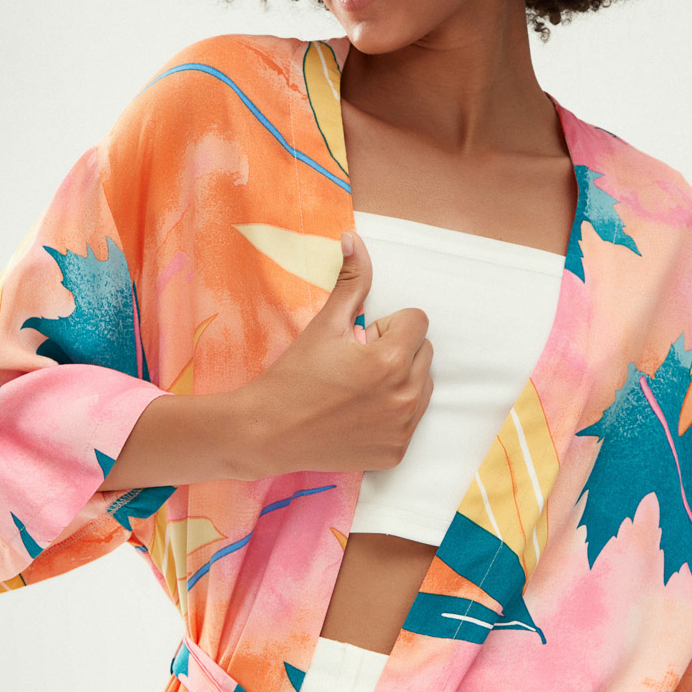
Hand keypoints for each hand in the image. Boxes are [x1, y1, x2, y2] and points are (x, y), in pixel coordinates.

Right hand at [237, 228, 433, 476]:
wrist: (268, 432)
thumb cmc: (293, 376)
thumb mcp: (324, 324)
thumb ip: (350, 282)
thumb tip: (354, 239)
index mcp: (391, 360)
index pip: (417, 321)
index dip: (384, 326)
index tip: (356, 341)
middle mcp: (405, 396)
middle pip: (423, 351)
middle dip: (395, 351)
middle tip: (354, 365)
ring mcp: (402, 429)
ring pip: (421, 385)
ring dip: (399, 380)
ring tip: (358, 389)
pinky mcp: (396, 452)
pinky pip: (410, 420)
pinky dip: (391, 414)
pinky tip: (357, 415)